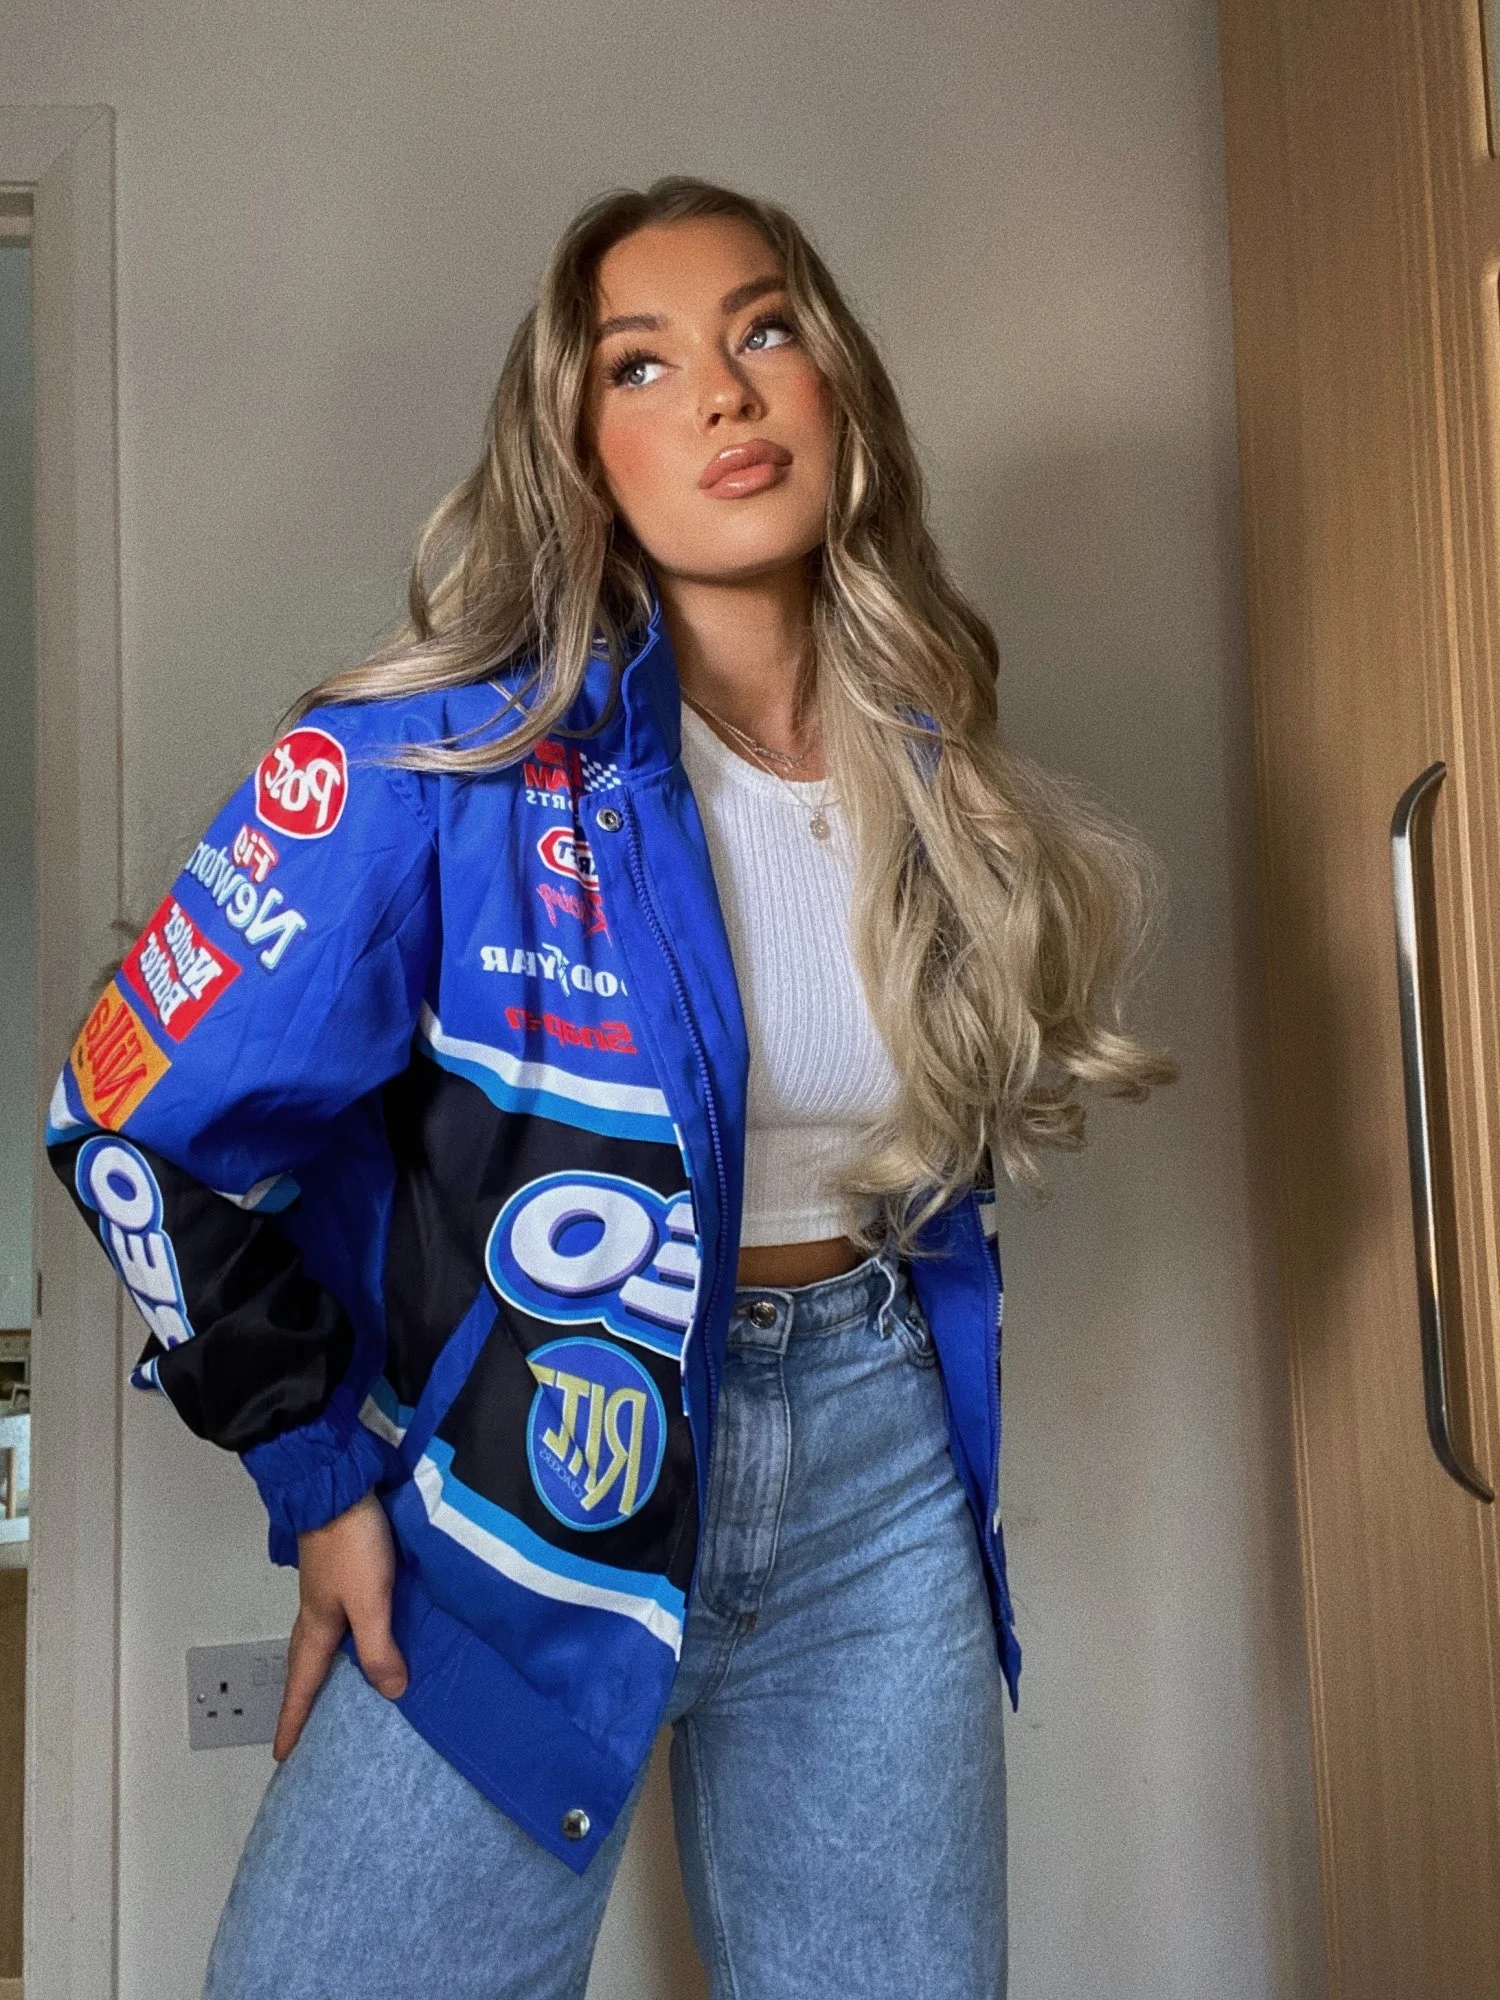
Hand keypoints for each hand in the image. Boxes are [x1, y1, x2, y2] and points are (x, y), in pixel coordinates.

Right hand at [272, 1489, 407, 1760]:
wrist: (337, 1488)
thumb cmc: (351, 1544)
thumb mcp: (370, 1602)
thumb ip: (379, 1647)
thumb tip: (391, 1692)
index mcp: (317, 1625)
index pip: (302, 1684)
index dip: (293, 1719)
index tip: (282, 1753)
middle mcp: (316, 1610)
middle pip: (303, 1662)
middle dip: (301, 1695)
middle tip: (301, 1724)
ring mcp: (325, 1587)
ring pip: (318, 1638)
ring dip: (320, 1665)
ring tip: (332, 1684)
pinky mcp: (339, 1567)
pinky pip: (336, 1615)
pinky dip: (340, 1635)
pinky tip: (358, 1630)